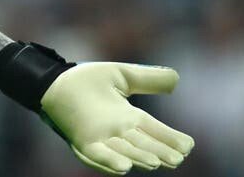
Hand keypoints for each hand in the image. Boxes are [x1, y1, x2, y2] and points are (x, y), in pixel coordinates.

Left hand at [40, 62, 193, 174]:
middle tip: (177, 159)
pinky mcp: (83, 140)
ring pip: (124, 151)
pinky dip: (109, 161)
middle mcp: (118, 131)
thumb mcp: (121, 76)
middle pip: (143, 144)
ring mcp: (101, 138)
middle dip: (160, 151)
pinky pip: (98, 154)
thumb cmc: (86, 80)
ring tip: (155, 163)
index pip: (154, 129)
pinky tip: (123, 168)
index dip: (170, 138)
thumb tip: (176, 78)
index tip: (188, 145)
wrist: (55, 81)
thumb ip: (147, 78)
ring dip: (138, 158)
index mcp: (128, 117)